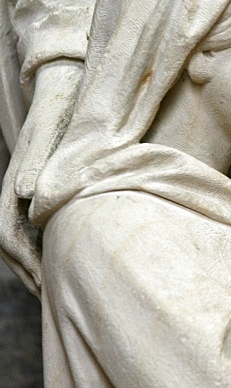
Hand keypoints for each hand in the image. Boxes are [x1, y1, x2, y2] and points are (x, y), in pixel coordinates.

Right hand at [0, 60, 81, 295]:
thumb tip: (24, 192)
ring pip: (20, 238)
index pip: (10, 238)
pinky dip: (42, 245)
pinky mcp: (36, 189)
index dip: (27, 265)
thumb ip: (36, 165)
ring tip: (55, 285)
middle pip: (12, 245)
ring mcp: (23, 192)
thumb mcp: (50, 137)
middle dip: (30, 272)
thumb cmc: (60, 114)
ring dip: (34, 263)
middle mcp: (14, 192)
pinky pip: (32, 226)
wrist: (63, 90)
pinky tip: (62, 256)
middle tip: (52, 297)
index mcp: (13, 186)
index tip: (46, 286)